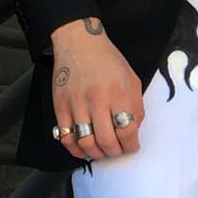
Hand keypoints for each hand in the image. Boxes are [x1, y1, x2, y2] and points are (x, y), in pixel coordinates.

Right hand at [50, 16, 144, 158]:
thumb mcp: (132, 79)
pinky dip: (75, 149)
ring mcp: (76, 104)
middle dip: (115, 152)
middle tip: (117, 150)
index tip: (132, 146)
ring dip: (96, 153)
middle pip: (106, 141)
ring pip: (85, 143)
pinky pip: (66, 137)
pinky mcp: (60, 107)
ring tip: (102, 150)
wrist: (79, 44)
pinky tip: (83, 148)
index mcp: (118, 93)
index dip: (131, 145)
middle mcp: (97, 100)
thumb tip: (134, 130)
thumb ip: (136, 106)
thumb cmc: (108, 61)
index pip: (127, 131)